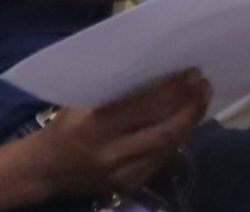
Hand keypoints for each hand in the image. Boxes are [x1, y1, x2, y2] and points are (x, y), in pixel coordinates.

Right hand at [26, 71, 211, 200]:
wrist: (47, 169)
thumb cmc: (65, 125)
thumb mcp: (82, 100)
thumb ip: (116, 88)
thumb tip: (156, 63)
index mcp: (95, 127)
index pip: (145, 107)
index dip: (173, 90)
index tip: (191, 70)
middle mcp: (112, 154)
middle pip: (164, 132)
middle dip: (190, 107)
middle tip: (203, 84)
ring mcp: (123, 175)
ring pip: (167, 148)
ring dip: (189, 122)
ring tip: (200, 98)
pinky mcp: (130, 186)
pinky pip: (161, 161)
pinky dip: (176, 139)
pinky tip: (185, 121)